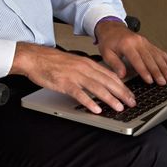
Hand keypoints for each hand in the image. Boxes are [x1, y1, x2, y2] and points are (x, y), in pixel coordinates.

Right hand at [10, 42, 135, 113]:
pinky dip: (90, 102)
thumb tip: (99, 81)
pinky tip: (97, 109)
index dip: (123, 86)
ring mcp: (75, 75)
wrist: (35, 58)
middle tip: (131, 103)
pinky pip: (80, 94)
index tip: (130, 94)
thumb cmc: (52, 62)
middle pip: (108, 81)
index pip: (110, 75)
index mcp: (87, 63)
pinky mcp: (64, 83)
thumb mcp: (75, 63)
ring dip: (110, 99)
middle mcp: (84, 68)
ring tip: (119, 107)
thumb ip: (87, 71)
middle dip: (122, 93)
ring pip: (97, 88)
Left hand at [95, 20, 166, 84]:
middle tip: (163, 82)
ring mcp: (145, 42)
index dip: (144, 71)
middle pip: (150, 59)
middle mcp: (138, 42)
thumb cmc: (109, 41)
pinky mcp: (148, 43)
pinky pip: (160, 52)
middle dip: (158, 72)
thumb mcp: (106, 53)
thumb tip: (122, 75)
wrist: (112, 28)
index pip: (137, 60)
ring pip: (157, 56)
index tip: (150, 80)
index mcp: (127, 45)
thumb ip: (115, 64)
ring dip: (165, 68)